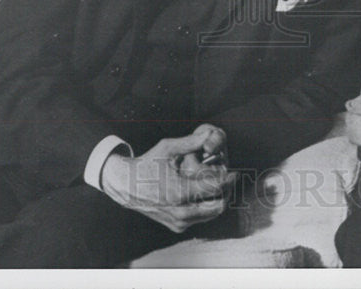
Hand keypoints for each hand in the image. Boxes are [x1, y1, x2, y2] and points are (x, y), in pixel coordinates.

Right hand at [100, 125, 233, 233]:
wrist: (125, 185)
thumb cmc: (147, 164)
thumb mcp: (167, 148)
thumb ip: (191, 142)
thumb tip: (210, 134)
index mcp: (179, 192)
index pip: (215, 189)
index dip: (229, 179)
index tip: (234, 171)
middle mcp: (181, 212)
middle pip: (219, 205)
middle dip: (226, 191)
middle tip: (227, 178)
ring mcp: (179, 222)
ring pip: (212, 214)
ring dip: (218, 199)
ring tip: (216, 183)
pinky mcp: (177, 226)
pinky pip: (201, 218)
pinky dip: (207, 206)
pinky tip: (203, 192)